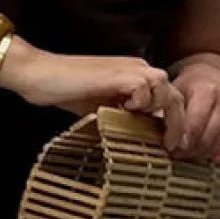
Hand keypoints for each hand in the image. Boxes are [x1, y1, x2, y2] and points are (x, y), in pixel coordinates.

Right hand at [0, 40, 187, 147]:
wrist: (41, 74)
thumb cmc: (66, 91)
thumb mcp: (102, 108)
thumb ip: (124, 117)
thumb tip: (142, 139)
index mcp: (136, 75)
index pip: (169, 97)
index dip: (174, 122)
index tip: (170, 148)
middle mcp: (139, 68)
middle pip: (175, 94)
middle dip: (178, 124)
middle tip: (172, 150)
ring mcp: (131, 69)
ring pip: (167, 90)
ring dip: (166, 117)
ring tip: (159, 139)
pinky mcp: (120, 74)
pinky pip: (147, 90)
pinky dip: (144, 105)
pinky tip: (129, 115)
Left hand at [166, 58, 219, 163]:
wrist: (209, 76)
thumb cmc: (189, 88)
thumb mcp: (174, 93)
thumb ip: (170, 113)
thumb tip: (158, 135)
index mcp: (207, 91)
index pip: (194, 125)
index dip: (180, 141)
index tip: (169, 148)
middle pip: (206, 138)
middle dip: (189, 150)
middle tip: (176, 154)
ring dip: (203, 154)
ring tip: (188, 154)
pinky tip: (216, 158)